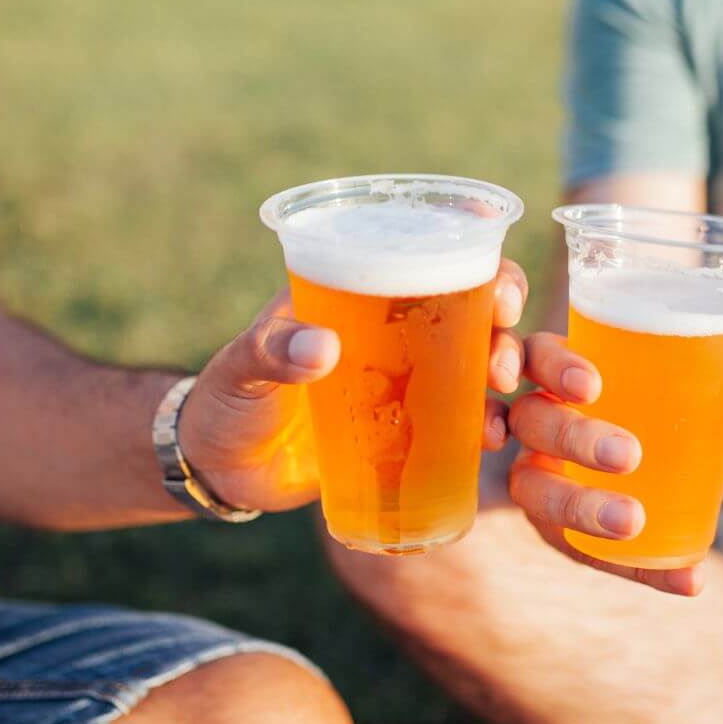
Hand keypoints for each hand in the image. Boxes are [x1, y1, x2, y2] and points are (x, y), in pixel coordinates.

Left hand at [178, 259, 528, 511]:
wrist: (218, 467)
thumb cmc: (227, 398)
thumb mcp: (243, 366)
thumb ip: (274, 351)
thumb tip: (324, 347)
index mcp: (360, 292)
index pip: (432, 256)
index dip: (482, 262)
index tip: (501, 290)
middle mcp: (393, 330)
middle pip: (471, 309)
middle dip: (504, 328)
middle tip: (503, 363)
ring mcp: (404, 381)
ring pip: (474, 364)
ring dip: (501, 379)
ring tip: (499, 410)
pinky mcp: (405, 432)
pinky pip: (459, 421)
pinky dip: (484, 426)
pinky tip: (492, 440)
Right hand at [507, 333, 722, 595]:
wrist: (629, 470)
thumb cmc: (652, 411)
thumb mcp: (690, 395)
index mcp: (556, 372)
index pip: (535, 354)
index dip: (553, 366)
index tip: (593, 386)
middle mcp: (533, 421)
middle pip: (531, 421)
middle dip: (575, 438)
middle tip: (628, 455)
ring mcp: (534, 479)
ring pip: (534, 492)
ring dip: (582, 507)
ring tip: (635, 523)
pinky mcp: (558, 533)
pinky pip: (588, 555)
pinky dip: (643, 569)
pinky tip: (688, 578)